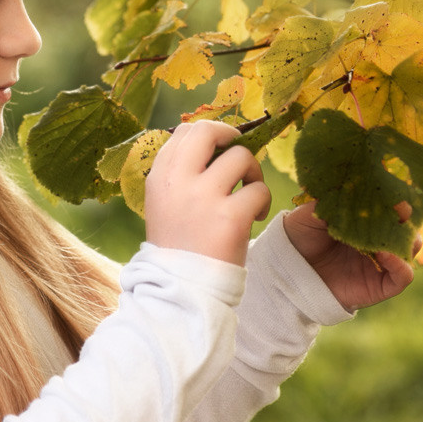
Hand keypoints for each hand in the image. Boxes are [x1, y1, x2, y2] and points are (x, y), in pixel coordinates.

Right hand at [145, 121, 271, 265]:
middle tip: (240, 155)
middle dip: (232, 136)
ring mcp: (204, 198)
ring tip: (249, 196)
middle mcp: (178, 181)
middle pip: (209, 131)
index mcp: (160, 177)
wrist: (182, 290)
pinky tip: (255, 217)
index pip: (184, 131)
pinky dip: (263, 201)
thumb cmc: (178, 246)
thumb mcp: (163, 204)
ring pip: (241, 157)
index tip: (221, 149)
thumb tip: (211, 144)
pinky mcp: (230, 217)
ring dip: (253, 173)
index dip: (209, 135)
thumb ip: (179, 175)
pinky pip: (259, 190)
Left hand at [283, 202, 416, 310]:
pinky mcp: (381, 285)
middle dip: (406, 218)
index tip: (393, 193)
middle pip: (406, 226)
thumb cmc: (301, 236)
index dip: (395, 199)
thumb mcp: (311, 213)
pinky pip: (403, 276)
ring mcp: (382, 262)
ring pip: (409, 249)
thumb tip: (348, 184)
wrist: (290, 269)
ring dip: (406, 240)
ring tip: (389, 234)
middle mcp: (377, 239)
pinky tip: (384, 254)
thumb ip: (329, 200)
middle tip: (400, 210)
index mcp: (365, 219)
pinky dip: (400, 265)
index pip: (391, 206)